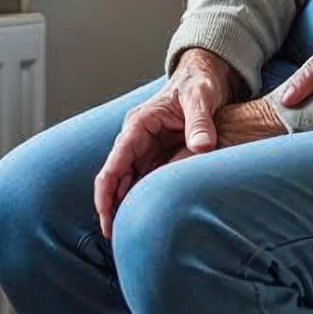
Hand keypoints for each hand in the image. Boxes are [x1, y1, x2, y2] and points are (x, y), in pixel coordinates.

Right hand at [94, 50, 234, 237]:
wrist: (206, 77)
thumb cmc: (200, 84)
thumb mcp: (201, 97)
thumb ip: (200, 121)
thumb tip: (202, 146)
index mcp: (139, 124)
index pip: (114, 162)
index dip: (106, 190)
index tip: (106, 216)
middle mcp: (137, 137)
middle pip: (115, 176)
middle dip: (110, 205)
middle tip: (114, 236)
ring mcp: (146, 147)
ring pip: (127, 182)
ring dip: (123, 205)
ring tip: (126, 234)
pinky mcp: (158, 154)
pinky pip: (144, 180)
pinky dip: (140, 199)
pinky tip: (144, 219)